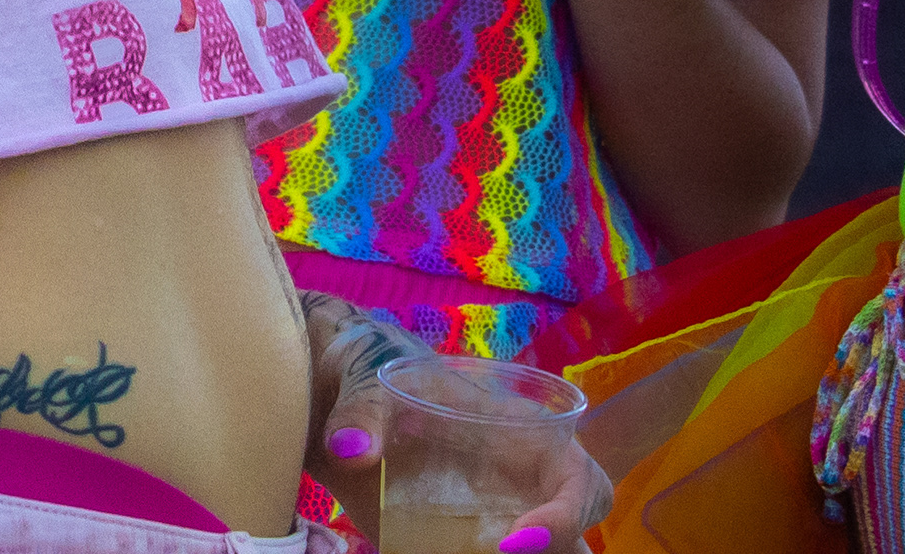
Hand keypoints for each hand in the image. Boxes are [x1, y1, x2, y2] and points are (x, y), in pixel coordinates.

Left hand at [308, 296, 615, 553]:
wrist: (324, 394)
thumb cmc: (369, 370)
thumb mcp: (366, 375)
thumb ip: (362, 408)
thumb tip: (350, 448)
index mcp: (522, 436)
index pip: (580, 481)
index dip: (566, 516)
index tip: (514, 540)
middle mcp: (516, 487)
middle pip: (574, 540)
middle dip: (555, 553)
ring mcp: (485, 522)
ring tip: (454, 552)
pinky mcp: (446, 544)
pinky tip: (417, 552)